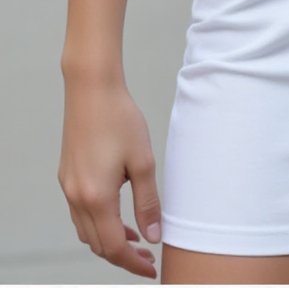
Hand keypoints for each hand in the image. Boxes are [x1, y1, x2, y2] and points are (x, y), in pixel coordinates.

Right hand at [58, 76, 161, 278]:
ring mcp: (68, 187)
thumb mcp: (143, 162)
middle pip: (98, 245)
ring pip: (86, 231)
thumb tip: (154, 236)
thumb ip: (148, 203)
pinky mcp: (67, 176)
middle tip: (148, 255)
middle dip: (122, 256)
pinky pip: (80, 213)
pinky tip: (117, 213)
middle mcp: (76, 198)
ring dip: (109, 240)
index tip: (152, 267)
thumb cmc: (120, 119)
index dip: (134, 262)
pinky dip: (98, 222)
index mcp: (96, 198)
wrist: (92, 89)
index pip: (114, 247)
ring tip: (136, 236)